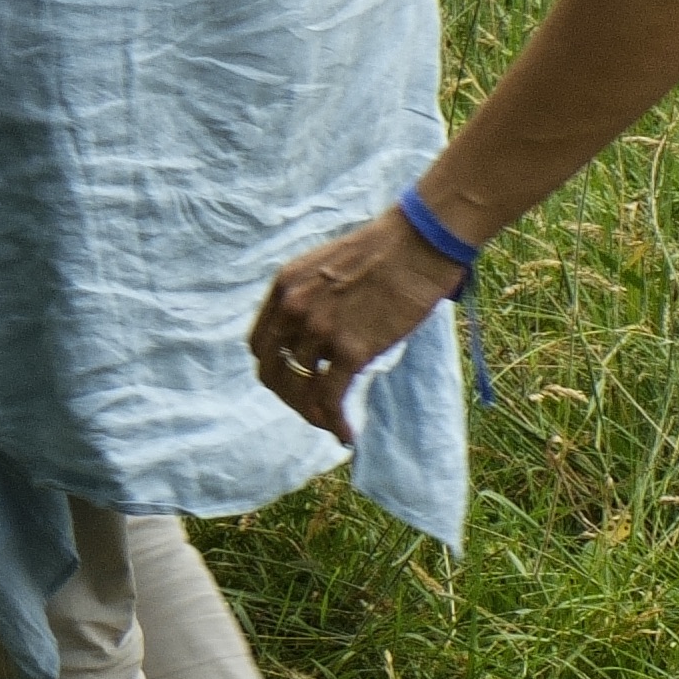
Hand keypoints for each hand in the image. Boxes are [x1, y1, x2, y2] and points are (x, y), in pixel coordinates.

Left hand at [250, 210, 463, 438]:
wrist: (417, 244)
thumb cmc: (383, 254)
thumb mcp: (324, 268)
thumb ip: (310, 299)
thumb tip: (314, 336)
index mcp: (283, 288)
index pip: (261, 345)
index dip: (276, 369)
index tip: (297, 381)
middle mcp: (292, 309)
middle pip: (274, 372)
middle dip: (291, 398)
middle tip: (314, 411)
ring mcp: (319, 330)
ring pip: (302, 389)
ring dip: (316, 414)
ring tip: (334, 424)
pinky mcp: (351, 349)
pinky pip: (330, 399)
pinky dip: (335, 422)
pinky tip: (347, 434)